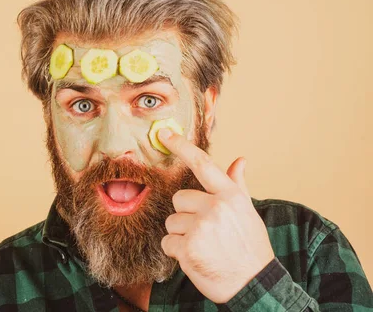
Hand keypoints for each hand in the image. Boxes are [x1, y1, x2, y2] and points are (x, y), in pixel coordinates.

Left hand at [158, 128, 274, 303]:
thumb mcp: (248, 213)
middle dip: (185, 214)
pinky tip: (196, 257)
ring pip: (171, 222)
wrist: (255, 286)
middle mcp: (215, 208)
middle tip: (204, 231)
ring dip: (181, 235)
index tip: (164, 133)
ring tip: (203, 246)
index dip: (181, 146)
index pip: (202, 164)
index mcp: (230, 196)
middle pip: (178, 199)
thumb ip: (237, 186)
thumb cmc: (250, 248)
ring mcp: (200, 228)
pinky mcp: (188, 249)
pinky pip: (167, 242)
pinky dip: (176, 252)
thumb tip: (240, 160)